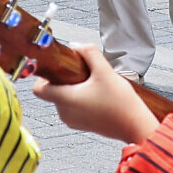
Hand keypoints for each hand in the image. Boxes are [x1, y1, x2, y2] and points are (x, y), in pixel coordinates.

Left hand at [30, 43, 160, 144]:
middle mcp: (64, 112)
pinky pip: (73, 108)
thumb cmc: (120, 103)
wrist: (135, 126)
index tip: (59, 68)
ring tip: (94, 86)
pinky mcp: (81, 125)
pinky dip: (80, 100)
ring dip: (74, 90)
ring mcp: (72, 121)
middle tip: (84, 74)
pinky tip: (98, 96)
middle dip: (65, 80)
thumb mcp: (105, 71)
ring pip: (63, 99)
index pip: (38, 88)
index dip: (44, 75)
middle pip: (52, 91)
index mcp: (65, 99)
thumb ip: (89, 52)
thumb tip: (76, 46)